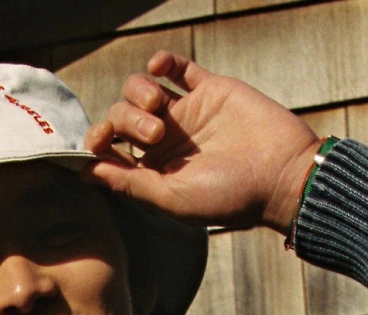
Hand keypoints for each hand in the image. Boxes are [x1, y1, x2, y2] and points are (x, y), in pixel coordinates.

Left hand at [82, 52, 322, 233]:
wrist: (281, 174)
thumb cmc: (229, 197)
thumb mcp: (172, 198)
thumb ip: (129, 183)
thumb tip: (86, 173)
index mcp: (154, 172)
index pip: (111, 151)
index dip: (98, 142)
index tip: (98, 142)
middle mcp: (166, 143)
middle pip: (122, 117)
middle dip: (127, 120)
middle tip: (156, 133)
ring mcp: (187, 114)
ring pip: (141, 89)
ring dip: (138, 92)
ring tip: (160, 108)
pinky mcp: (209, 90)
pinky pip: (178, 68)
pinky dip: (163, 62)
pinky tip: (159, 67)